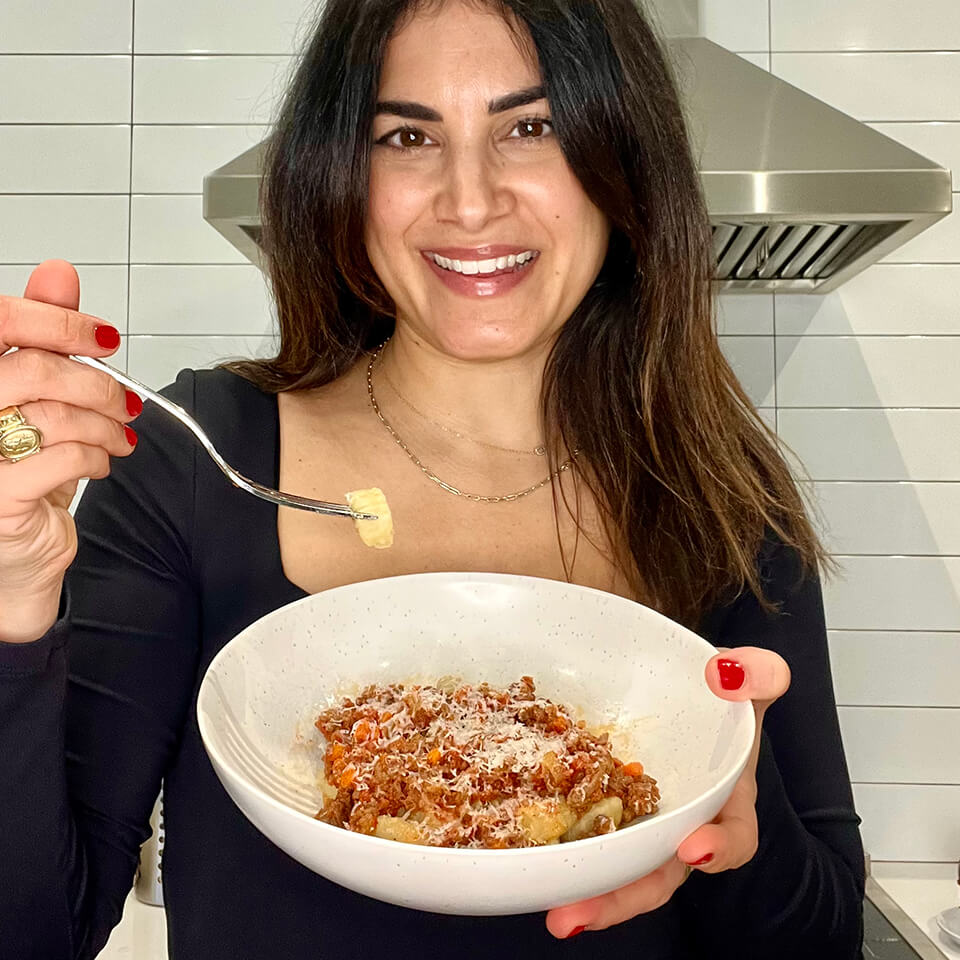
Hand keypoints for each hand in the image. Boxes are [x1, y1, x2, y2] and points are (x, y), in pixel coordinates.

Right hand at [0, 260, 140, 642]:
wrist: (11, 560)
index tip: (102, 336)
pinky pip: (64, 457)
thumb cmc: (18, 475)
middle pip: (31, 368)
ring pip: (54, 413)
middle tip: (127, 403)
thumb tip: (58, 274)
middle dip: (96, 384)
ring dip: (106, 425)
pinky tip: (102, 463)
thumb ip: (40, 338)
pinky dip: (98, 457)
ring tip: (120, 437)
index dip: (56, 320)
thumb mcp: (31, 400)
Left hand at [545, 646, 790, 938]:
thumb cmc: (718, 697)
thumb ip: (758, 674)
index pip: (733, 835)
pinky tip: (528, 859)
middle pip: (658, 873)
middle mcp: (681, 823)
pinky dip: (560, 850)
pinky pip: (582, 834)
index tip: (694, 848)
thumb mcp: (747, 681)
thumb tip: (729, 672)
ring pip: (616, 865)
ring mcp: (637, 821)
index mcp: (725, 800)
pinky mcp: (598, 808)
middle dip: (622, 898)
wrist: (681, 691)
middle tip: (576, 916)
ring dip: (586, 892)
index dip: (719, 849)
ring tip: (553, 914)